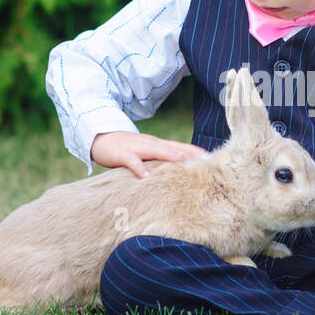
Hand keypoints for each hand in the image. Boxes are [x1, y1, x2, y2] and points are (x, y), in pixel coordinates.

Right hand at [90, 131, 209, 178]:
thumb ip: (161, 161)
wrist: (100, 138)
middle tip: (206, 161)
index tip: (214, 160)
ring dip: (169, 155)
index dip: (197, 153)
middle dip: (190, 153)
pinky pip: (131, 161)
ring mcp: (136, 147)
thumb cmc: (126, 149)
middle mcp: (151, 144)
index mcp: (158, 145)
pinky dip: (138, 168)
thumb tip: (179, 174)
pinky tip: (145, 177)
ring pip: (155, 150)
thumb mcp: (146, 154)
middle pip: (173, 147)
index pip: (181, 147)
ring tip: (182, 161)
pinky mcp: (121, 153)